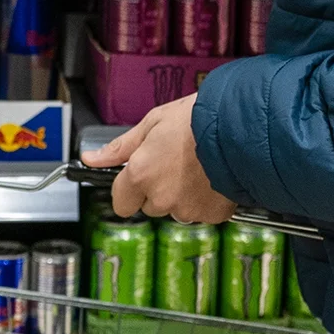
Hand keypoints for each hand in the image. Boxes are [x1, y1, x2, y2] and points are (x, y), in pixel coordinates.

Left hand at [81, 95, 234, 223]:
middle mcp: (161, 197)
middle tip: (174, 162)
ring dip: (181, 195)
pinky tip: (211, 176)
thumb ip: (120, 148)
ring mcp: (188, 209)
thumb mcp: (152, 123)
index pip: (120, 202)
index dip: (127, 189)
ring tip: (196, 166)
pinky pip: (201, 212)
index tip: (136, 178)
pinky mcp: (212, 215)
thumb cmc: (198, 118)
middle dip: (157, 189)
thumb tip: (92, 158)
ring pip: (175, 209)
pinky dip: (205, 199)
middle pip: (149, 205)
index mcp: (140, 175)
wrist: (241, 126)